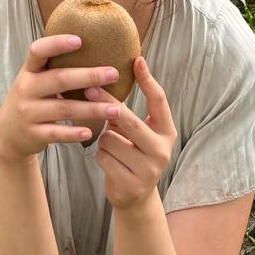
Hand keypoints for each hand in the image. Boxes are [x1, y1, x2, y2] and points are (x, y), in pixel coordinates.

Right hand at [0, 34, 123, 165]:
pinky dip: (74, 133)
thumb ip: (54, 67)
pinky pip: (57, 133)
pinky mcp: (34, 134)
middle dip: (89, 76)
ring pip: (64, 108)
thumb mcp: (34, 79)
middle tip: (114, 73)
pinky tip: (90, 132)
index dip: (57, 44)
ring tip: (116, 108)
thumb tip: (92, 48)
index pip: (38, 51)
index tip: (79, 40)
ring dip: (92, 108)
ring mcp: (29, 112)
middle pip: (59, 79)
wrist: (9, 132)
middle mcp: (27, 88)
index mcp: (28, 71)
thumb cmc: (31, 98)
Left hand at [93, 57, 176, 210]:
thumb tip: (101, 76)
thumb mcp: (135, 131)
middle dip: (107, 102)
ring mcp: (149, 170)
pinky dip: (100, 156)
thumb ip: (125, 110)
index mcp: (166, 131)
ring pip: (110, 139)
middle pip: (130, 119)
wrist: (134, 195)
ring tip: (111, 146)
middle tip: (88, 88)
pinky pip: (103, 157)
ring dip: (103, 140)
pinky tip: (109, 162)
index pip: (159, 100)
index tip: (137, 59)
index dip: (148, 79)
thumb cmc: (131, 151)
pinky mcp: (131, 184)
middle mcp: (162, 150)